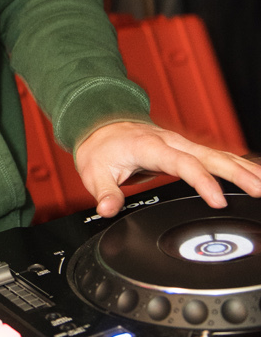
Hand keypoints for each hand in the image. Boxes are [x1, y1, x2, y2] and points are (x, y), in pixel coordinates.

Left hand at [75, 119, 260, 216]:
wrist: (102, 126)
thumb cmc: (101, 147)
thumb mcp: (93, 170)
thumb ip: (104, 192)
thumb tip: (107, 210)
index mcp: (151, 147)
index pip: (184, 164)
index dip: (203, 182)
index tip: (218, 200)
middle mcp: (171, 142)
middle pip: (210, 157)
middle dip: (237, 173)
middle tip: (258, 189)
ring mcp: (181, 144)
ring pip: (219, 155)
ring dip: (243, 168)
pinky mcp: (187, 149)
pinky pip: (216, 156)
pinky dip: (237, 164)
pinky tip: (253, 173)